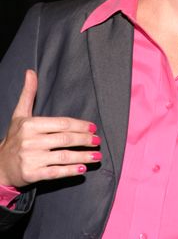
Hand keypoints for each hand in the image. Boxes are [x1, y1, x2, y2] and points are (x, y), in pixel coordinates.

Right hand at [0, 70, 101, 187]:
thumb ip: (28, 93)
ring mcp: (32, 159)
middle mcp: (31, 141)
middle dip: (84, 140)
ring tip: (97, 156)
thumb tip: (31, 71)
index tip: (93, 128)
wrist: (0, 165)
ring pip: (64, 156)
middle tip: (98, 141)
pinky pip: (56, 172)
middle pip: (65, 139)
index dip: (79, 125)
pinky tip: (82, 169)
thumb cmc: (15, 137)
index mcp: (30, 125)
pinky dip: (71, 171)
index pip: (61, 123)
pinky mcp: (32, 174)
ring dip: (83, 157)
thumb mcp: (19, 114)